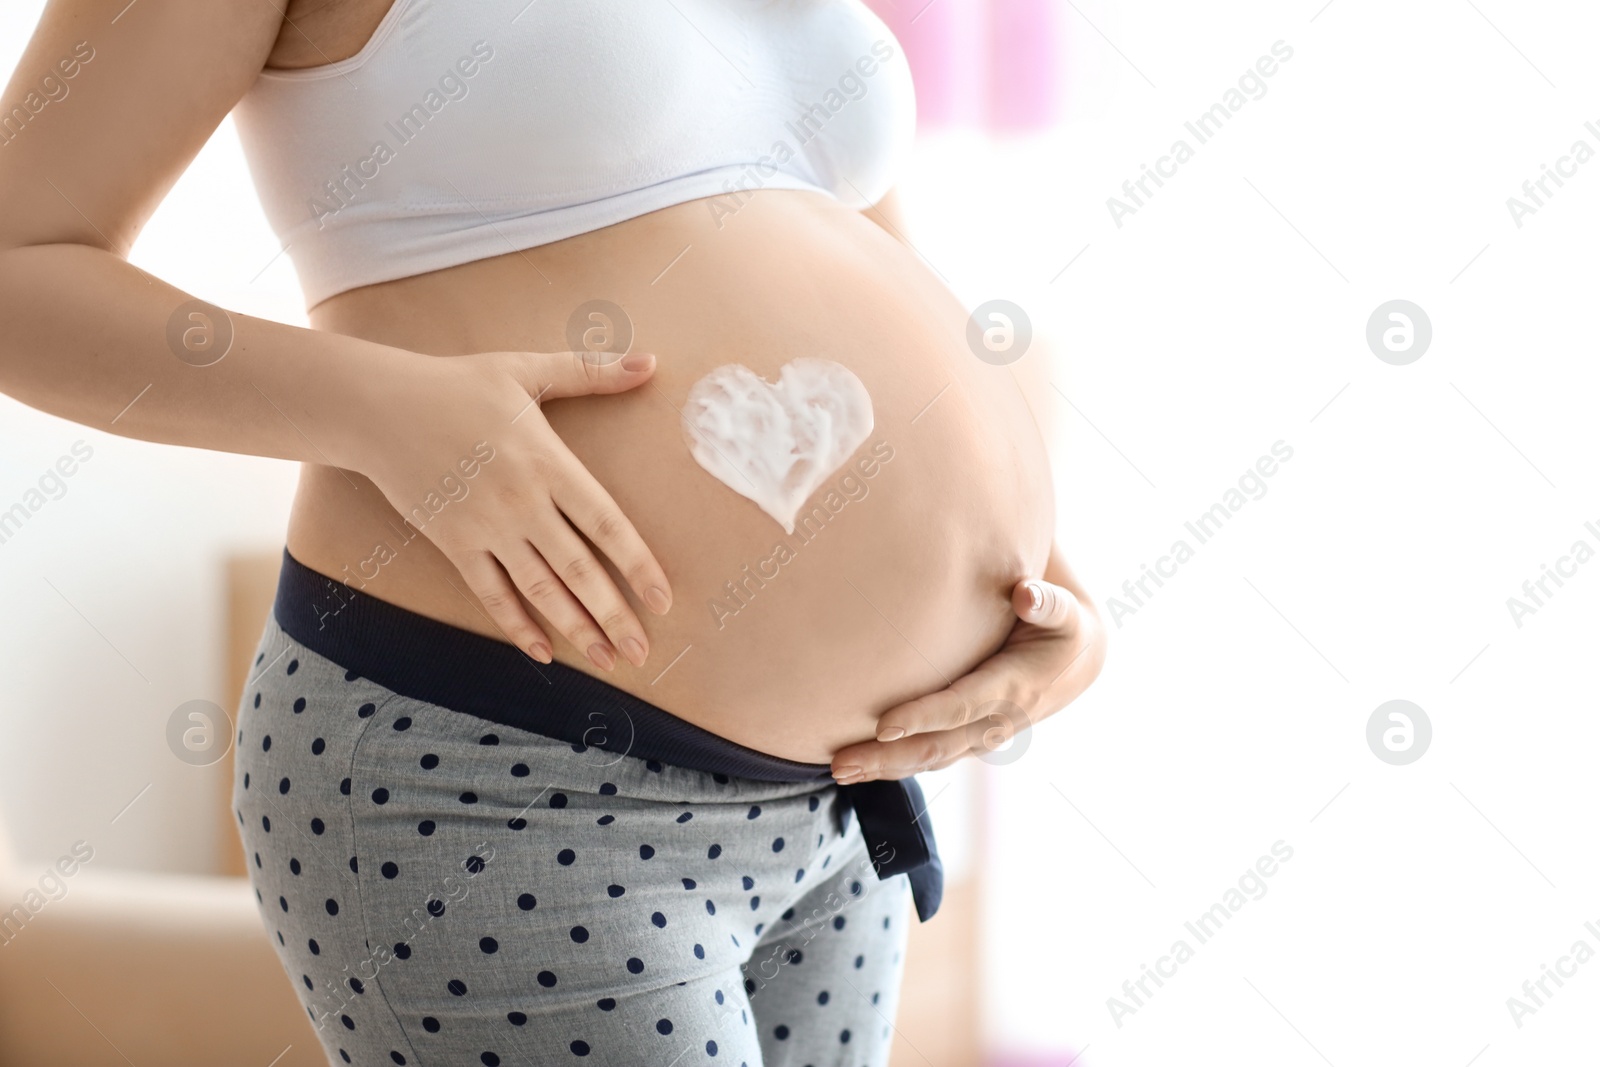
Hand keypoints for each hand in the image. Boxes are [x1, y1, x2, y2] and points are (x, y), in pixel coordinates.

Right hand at [333, 348, 671, 669]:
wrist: (378, 408)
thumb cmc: (457, 385)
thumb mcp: (526, 369)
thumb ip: (591, 373)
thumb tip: (651, 361)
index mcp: (547, 462)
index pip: (605, 523)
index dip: (637, 564)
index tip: (662, 599)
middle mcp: (521, 502)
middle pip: (577, 569)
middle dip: (613, 614)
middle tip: (642, 650)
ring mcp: (486, 528)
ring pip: (539, 589)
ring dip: (575, 628)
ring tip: (607, 660)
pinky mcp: (454, 543)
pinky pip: (491, 593)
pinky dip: (517, 624)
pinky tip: (542, 651)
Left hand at [829, 572, 1105, 782]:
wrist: (1078, 664)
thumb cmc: (1061, 628)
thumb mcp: (1064, 613)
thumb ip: (1049, 602)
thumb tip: (1026, 593)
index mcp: (1015, 689)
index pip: (963, 707)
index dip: (925, 717)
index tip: (884, 725)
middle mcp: (997, 721)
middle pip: (938, 747)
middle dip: (889, 757)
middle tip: (841, 763)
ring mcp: (983, 736)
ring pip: (931, 759)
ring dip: (885, 767)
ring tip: (839, 770)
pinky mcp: (971, 740)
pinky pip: (931, 756)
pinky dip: (896, 763)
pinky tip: (861, 764)